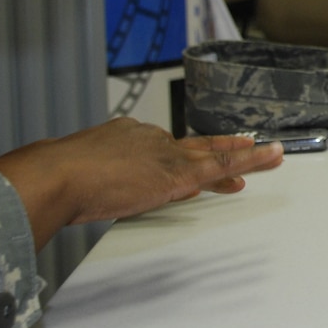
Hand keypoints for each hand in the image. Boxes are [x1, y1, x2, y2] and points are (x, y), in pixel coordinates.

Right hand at [0, 119, 285, 247]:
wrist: (56, 176)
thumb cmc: (56, 181)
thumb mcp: (81, 177)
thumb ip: (99, 181)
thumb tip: (107, 191)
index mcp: (123, 136)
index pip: (160, 148)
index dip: (178, 158)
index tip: (190, 168)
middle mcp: (149, 138)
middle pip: (191, 147)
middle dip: (218, 149)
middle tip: (245, 145)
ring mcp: (165, 154)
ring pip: (213, 153)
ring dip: (245, 155)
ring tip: (271, 153)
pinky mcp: (178, 173)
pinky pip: (222, 164)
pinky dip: (249, 160)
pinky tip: (269, 157)